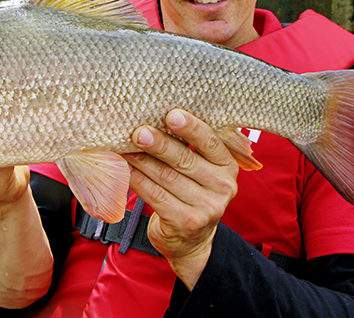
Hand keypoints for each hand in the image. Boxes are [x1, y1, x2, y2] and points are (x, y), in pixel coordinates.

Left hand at [122, 109, 239, 288]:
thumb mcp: (202, 170)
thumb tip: (154, 118)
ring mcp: (206, 207)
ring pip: (166, 177)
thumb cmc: (191, 192)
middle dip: (159, 143)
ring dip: (142, 160)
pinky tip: (126, 169)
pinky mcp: (186, 222)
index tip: (171, 114)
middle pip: (185, 159)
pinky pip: (155, 195)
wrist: (192, 240)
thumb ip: (189, 148)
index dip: (190, 128)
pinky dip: (138, 179)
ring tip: (125, 147)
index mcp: (228, 166)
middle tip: (138, 132)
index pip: (209, 142)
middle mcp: (222, 187)